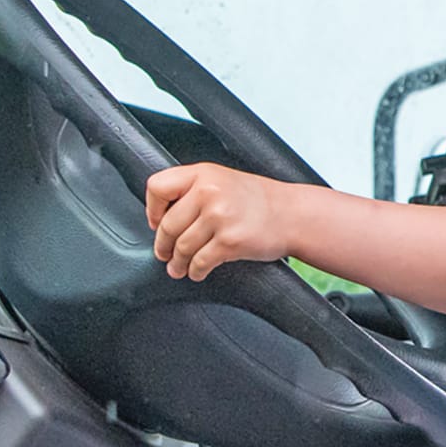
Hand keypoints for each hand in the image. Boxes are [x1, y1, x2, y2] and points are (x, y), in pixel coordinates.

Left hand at [145, 162, 287, 279]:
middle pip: (168, 225)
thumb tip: (162, 215)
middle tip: (163, 253)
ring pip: (181, 247)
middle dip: (163, 246)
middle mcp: (209, 192)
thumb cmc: (259, 200)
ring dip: (177, 263)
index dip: (152, 209)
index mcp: (203, 174)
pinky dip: (195, 271)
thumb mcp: (223, 181)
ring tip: (178, 267)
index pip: (157, 187)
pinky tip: (197, 272)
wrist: (293, 214)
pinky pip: (200, 262)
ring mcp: (219, 217)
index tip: (156, 222)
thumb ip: (193, 190)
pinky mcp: (229, 242)